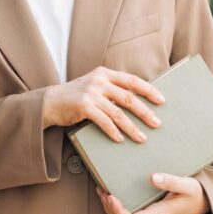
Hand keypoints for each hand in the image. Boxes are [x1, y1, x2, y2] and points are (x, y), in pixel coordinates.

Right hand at [42, 66, 164, 142]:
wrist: (50, 102)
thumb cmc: (75, 96)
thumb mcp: (94, 87)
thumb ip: (112, 90)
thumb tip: (137, 102)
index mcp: (104, 73)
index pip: (132, 80)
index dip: (148, 90)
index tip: (161, 100)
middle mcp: (99, 81)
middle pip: (129, 98)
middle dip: (145, 112)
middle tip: (157, 123)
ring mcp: (91, 93)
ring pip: (118, 113)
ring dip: (132, 127)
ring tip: (142, 138)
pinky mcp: (83, 106)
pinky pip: (104, 121)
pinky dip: (114, 131)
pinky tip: (120, 140)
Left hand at [95, 173, 208, 213]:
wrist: (206, 206)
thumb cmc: (197, 195)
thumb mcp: (189, 185)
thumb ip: (172, 181)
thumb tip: (153, 177)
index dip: (118, 212)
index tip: (110, 196)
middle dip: (110, 212)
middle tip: (103, 192)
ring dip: (110, 211)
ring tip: (102, 191)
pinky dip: (116, 209)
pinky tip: (112, 193)